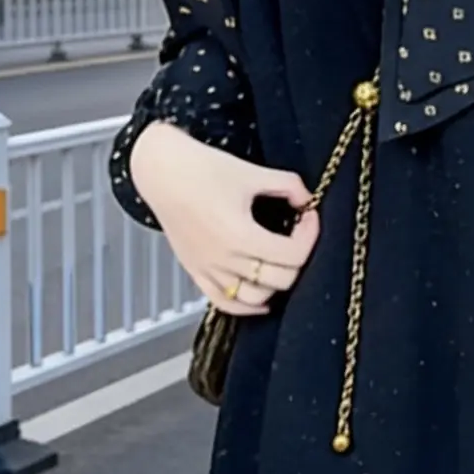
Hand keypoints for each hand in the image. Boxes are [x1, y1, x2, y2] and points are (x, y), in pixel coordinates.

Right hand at [127, 122, 319, 313]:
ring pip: (256, 297)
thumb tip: (307, 201)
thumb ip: (288, 185)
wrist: (162, 172)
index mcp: (241, 235)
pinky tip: (263, 295)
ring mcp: (209, 270)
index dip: (310, 235)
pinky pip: (226, 303)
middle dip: (297, 257)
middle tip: (297, 234)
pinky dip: (248, 305)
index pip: (293, 255)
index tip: (309, 215)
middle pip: (281, 279)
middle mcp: (225, 260)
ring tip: (280, 260)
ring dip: (276, 282)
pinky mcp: (196, 273)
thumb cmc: (202, 168)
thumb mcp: (252, 172)